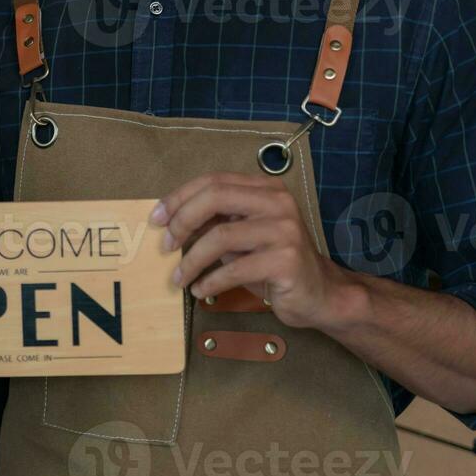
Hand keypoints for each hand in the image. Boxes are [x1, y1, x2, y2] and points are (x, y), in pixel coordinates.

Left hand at [150, 172, 353, 329]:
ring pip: (220, 236)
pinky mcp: (287, 261)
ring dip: (191, 260)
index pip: (213, 181)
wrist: (319, 294)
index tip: (156, 218)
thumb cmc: (273, 263)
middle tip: (165, 246)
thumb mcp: (243, 234)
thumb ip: (214, 221)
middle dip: (182, 221)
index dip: (179, 197)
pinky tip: (200, 290)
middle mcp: (278, 202)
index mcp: (265, 188)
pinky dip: (210, 281)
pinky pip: (234, 269)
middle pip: (215, 198)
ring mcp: (285, 230)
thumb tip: (167, 221)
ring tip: (179, 278)